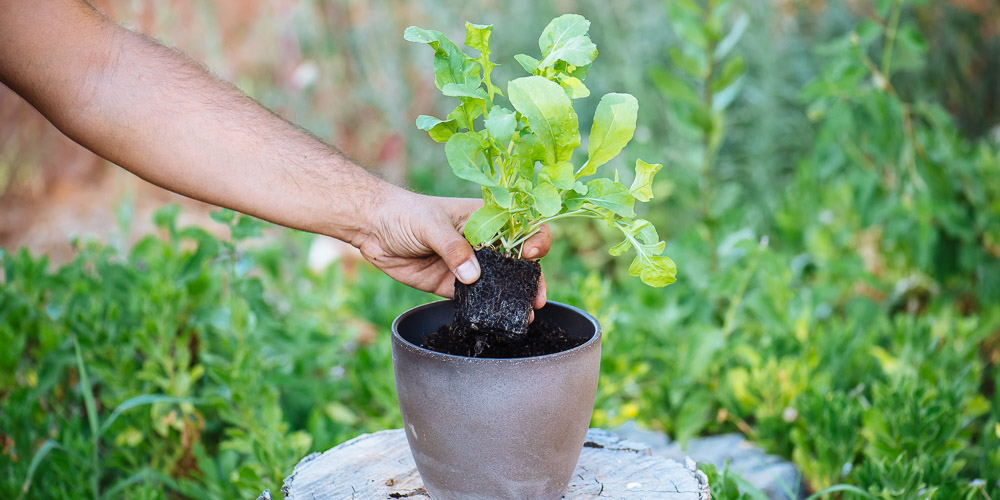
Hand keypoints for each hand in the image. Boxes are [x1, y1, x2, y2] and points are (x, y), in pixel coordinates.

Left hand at [357, 188, 549, 312]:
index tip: (530, 255)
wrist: (372, 228)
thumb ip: (453, 248)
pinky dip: (486, 310)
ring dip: (513, 299)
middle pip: (516, 261)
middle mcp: (481, 243)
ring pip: (498, 284)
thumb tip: (472, 276)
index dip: (534, 240)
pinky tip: (496, 321)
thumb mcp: (430, 224)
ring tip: (524, 316)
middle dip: (531, 278)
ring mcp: (467, 266)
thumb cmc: (404, 213)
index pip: (521, 227)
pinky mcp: (450, 285)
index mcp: (484, 219)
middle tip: (537, 298)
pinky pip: (473, 300)